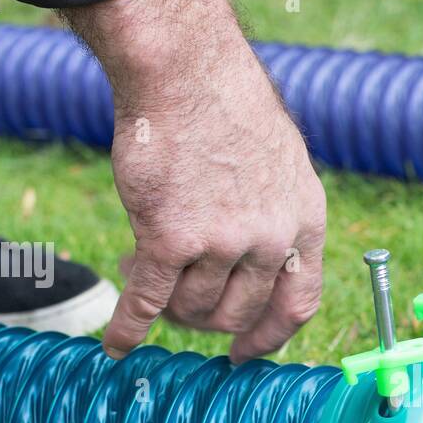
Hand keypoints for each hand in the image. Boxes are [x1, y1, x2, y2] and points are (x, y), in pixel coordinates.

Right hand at [62, 0, 324, 361]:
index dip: (271, 335)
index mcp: (305, 221)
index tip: (245, 352)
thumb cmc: (224, 109)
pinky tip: (117, 342)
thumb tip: (252, 272)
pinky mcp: (170, 239)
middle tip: (176, 295)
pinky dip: (129, 326)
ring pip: (193, 308)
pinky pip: (148, 302)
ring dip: (167, 302)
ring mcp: (222, 242)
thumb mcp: (279, 165)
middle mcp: (271, 238)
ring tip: (141, 266)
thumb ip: (274, 220)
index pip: (299, 303)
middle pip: (239, 312)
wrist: (184, 70)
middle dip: (204, 315)